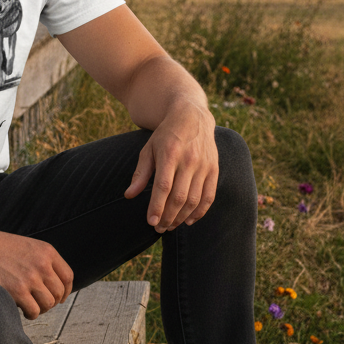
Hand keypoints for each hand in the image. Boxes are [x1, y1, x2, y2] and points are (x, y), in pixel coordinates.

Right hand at [0, 227, 73, 319]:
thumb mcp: (28, 247)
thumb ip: (43, 261)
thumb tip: (56, 285)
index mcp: (47, 251)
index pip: (68, 276)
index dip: (65, 291)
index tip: (58, 298)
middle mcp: (42, 264)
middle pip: (59, 293)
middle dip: (50, 301)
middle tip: (38, 303)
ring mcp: (30, 277)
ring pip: (48, 304)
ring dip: (40, 309)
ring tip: (29, 305)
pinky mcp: (17, 291)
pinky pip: (34, 311)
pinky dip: (29, 314)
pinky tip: (21, 308)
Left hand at [124, 102, 217, 231]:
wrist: (192, 116)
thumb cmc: (166, 135)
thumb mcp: (149, 149)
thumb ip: (141, 173)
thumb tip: (129, 195)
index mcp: (169, 153)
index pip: (163, 186)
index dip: (157, 207)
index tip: (151, 222)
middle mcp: (189, 159)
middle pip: (179, 197)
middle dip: (168, 217)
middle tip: (158, 228)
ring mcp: (204, 165)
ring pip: (194, 200)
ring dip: (181, 217)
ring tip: (170, 225)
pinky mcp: (214, 169)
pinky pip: (209, 196)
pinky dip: (199, 212)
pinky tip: (188, 220)